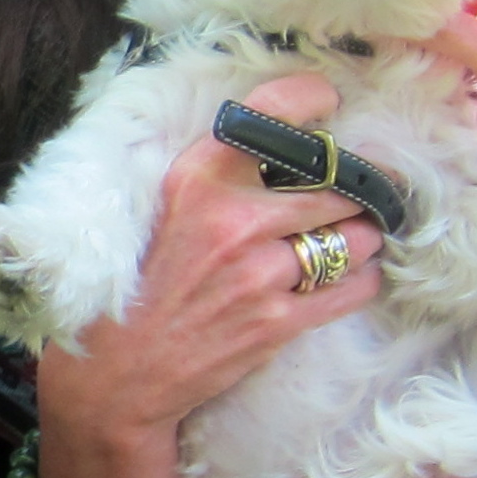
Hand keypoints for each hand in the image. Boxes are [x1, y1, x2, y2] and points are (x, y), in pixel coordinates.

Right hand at [36, 73, 384, 477]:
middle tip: (357, 187)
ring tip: (347, 237)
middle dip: (353, 185)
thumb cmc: (135, 287)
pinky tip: (347, 276)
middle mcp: (232, 218)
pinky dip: (361, 278)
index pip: (270, 115)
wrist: (115, 377)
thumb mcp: (161, 208)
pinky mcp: (278, 322)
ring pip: (355, 234)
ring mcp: (259, 272)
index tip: (326, 101)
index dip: (310, 99)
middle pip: (334, 181)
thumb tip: (277, 143)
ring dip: (360, 235)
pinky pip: (355, 287)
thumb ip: (214, 174)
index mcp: (195, 178)